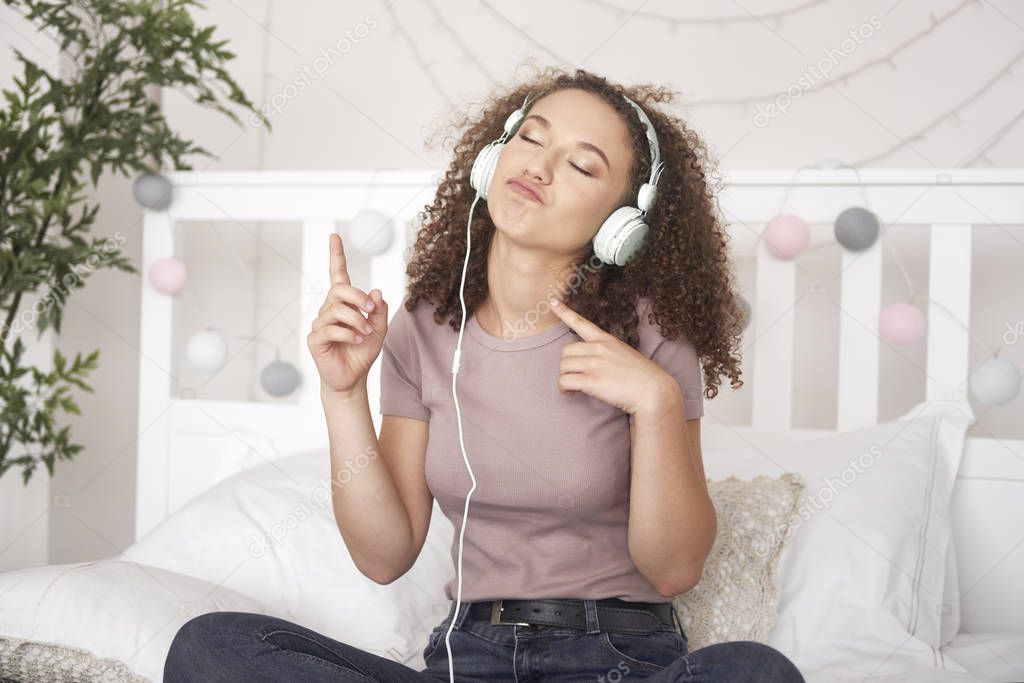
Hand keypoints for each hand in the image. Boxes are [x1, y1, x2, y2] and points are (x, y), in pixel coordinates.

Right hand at [307, 233, 388, 396]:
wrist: (353, 378)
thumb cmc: (362, 352)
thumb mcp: (379, 329)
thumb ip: (379, 310)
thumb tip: (376, 290)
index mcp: (344, 303)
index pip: (337, 275)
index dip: (336, 255)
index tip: (334, 237)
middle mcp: (329, 309)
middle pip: (340, 290)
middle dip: (358, 296)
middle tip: (371, 308)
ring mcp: (320, 323)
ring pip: (337, 310)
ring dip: (357, 320)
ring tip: (366, 333)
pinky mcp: (315, 339)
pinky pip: (331, 329)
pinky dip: (348, 333)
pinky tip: (357, 340)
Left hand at [548, 297, 673, 417]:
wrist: (654, 391)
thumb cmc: (642, 376)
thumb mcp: (625, 354)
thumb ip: (607, 353)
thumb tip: (593, 362)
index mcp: (606, 340)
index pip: (581, 323)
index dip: (564, 312)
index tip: (552, 302)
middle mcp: (598, 348)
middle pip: (565, 351)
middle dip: (567, 365)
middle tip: (574, 377)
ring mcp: (594, 364)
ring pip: (563, 367)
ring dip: (565, 378)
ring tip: (573, 388)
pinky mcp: (591, 381)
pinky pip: (565, 382)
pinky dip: (564, 389)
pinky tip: (571, 393)